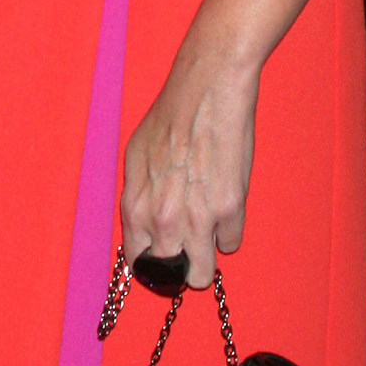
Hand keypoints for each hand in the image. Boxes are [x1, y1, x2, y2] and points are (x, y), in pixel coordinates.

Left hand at [119, 39, 258, 289]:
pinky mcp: (229, 211)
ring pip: (203, 273)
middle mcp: (163, 219)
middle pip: (172, 274)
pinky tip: (225, 205)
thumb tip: (143, 225)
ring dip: (206, 256)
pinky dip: (228, 231)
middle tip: (188, 240)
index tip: (162, 254)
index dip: (151, 260)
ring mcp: (197, 219)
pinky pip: (231, 244)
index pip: (138, 263)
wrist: (207, 91)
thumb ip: (138, 197)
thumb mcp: (136, 157)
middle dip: (180, 261)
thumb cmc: (171, 117)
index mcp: (135, 206)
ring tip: (207, 231)